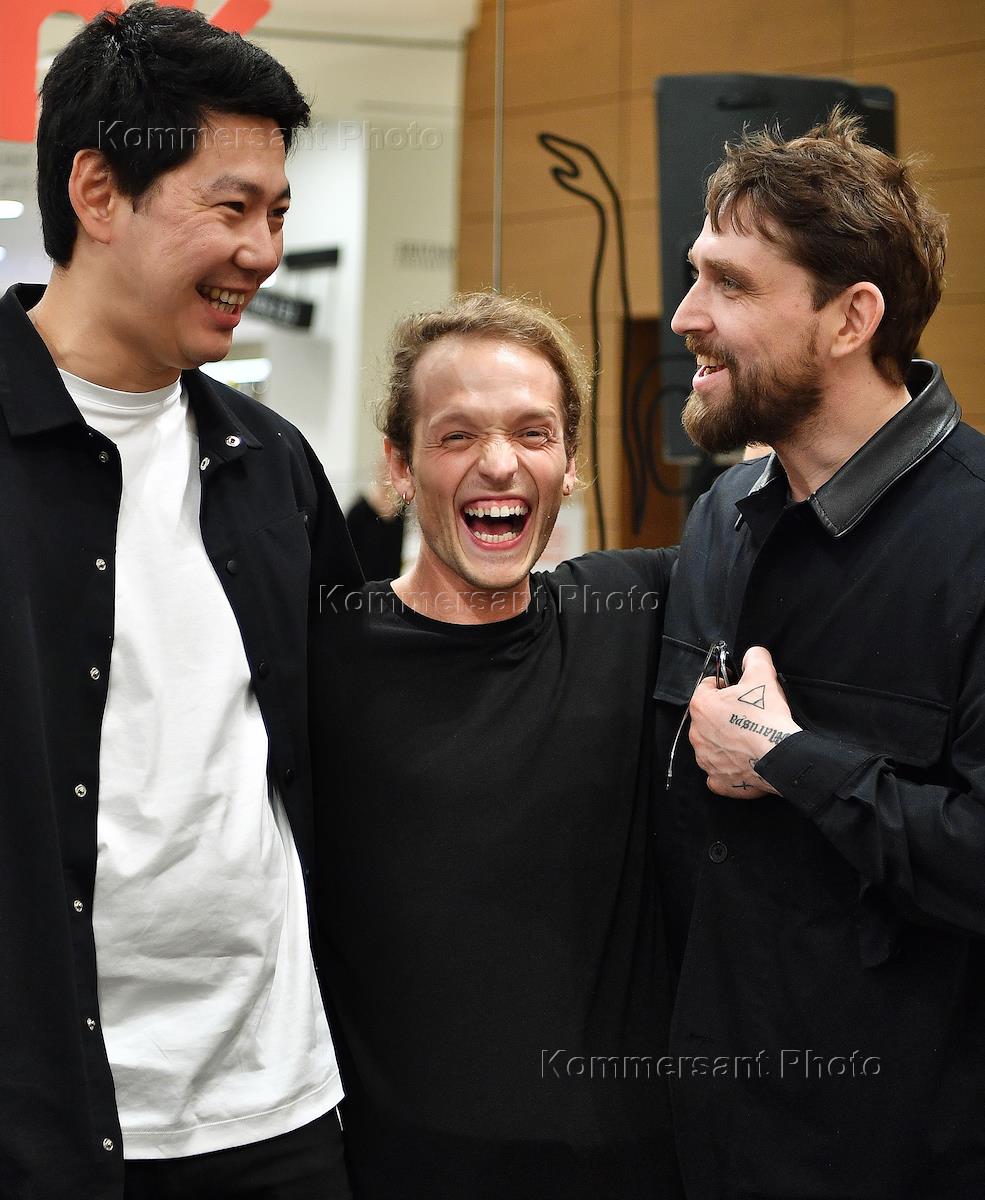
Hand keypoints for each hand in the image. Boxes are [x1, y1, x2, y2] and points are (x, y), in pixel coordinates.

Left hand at [688, 646, 801, 796]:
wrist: (782, 756)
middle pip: (708, 717)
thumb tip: (753, 654)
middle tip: (748, 713)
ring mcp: (706, 758)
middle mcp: (697, 733)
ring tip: (749, 737)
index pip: (707, 687)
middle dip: (725, 714)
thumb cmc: (767, 718)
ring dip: (726, 740)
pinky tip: (742, 761)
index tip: (738, 689)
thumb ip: (755, 658)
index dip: (724, 686)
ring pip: (712, 744)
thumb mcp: (763, 675)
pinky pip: (717, 772)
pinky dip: (728, 767)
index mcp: (701, 706)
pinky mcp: (719, 779)